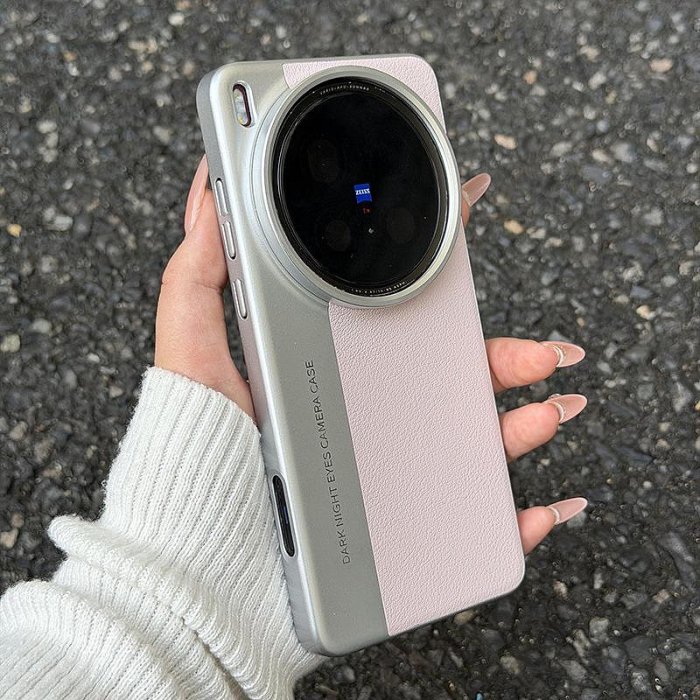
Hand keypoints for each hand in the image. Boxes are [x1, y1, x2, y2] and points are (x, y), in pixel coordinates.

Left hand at [155, 158, 587, 554]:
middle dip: (508, 358)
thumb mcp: (190, 348)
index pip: (398, 307)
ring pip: (472, 436)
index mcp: (334, 361)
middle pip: (451, 372)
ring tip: (548, 416)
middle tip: (544, 354)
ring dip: (525, 426)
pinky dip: (516, 518)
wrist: (201, 540)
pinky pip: (466, 515)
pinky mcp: (393, 515)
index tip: (473, 210)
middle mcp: (365, 407)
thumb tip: (208, 196)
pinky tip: (544, 507)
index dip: (442, 265)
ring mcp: (383, 461)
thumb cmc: (193, 446)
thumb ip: (198, 273)